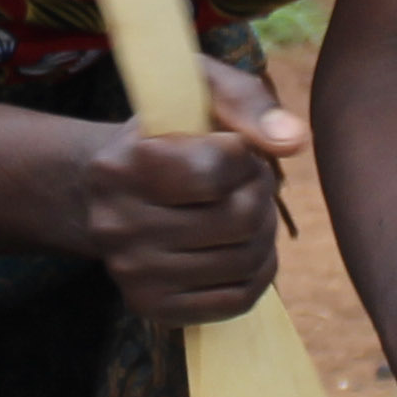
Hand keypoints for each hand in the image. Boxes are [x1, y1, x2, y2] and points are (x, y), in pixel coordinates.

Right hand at [72, 53, 312, 325]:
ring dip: (264, 232)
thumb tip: (293, 142)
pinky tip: (245, 247)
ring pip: (244, 262)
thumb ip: (245, 99)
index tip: (233, 149)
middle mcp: (115, 225)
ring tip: (246, 210)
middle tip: (250, 182)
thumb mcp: (194, 90)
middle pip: (239, 220)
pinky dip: (258, 273)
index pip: (214, 172)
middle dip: (261, 194)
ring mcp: (130, 273)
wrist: (102, 190)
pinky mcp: (149, 306)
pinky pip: (237, 301)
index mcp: (120, 165)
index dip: (244, 157)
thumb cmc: (165, 132)